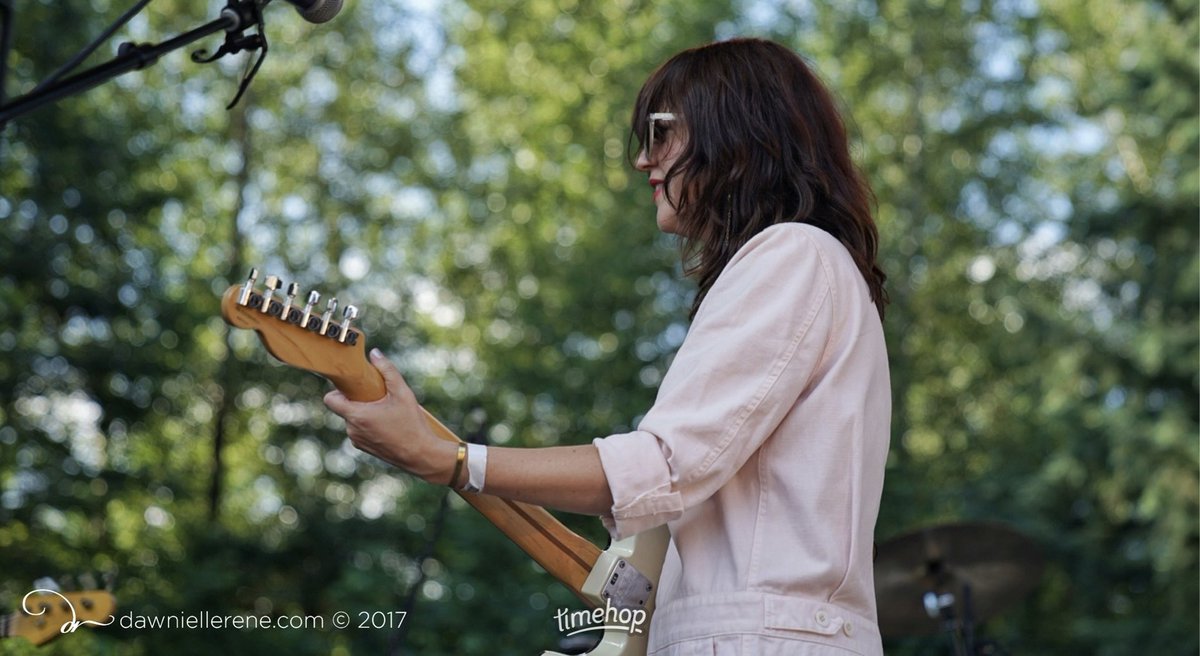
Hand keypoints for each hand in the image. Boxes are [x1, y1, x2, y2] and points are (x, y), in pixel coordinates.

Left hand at [322, 349, 450, 482]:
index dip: (338, 390)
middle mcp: (352, 429)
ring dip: (364, 413)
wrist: (421, 455)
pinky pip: (360, 430)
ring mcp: (357, 441)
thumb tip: (375, 354)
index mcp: (357, 415)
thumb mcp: (402, 393)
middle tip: (378, 396)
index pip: (330, 399)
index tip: (353, 385)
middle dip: (358, 400)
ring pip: (353, 419)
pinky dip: (368, 425)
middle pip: (345, 407)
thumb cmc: (412, 424)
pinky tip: (387, 424)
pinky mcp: (364, 448)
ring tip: (386, 411)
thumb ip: (388, 371)